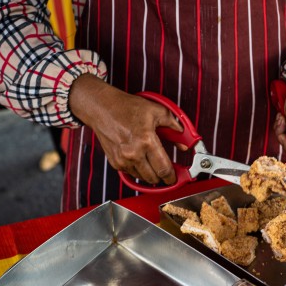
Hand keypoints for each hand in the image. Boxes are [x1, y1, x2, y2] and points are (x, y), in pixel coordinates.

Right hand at [68, 74, 183, 184]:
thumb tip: (184, 142)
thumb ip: (174, 126)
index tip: (175, 178)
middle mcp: (133, 153)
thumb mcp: (156, 111)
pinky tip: (141, 160)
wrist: (101, 107)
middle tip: (167, 172)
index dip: (172, 177)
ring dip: (150, 174)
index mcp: (146, 141)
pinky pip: (131, 172)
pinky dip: (138, 170)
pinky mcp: (114, 162)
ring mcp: (122, 159)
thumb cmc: (127, 107)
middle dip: (162, 177)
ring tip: (153, 164)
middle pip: (153, 178)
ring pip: (142, 177)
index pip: (163, 168)